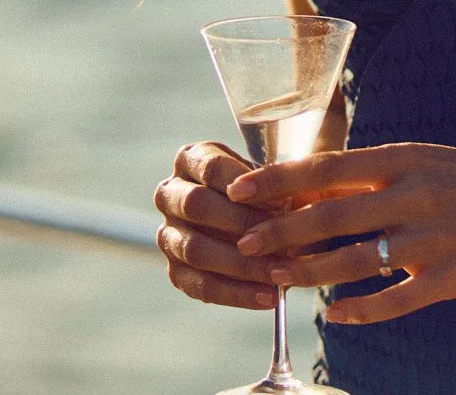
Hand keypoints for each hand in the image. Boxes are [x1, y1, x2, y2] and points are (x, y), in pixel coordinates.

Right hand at [153, 142, 279, 309]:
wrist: (255, 213)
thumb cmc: (268, 186)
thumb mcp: (271, 173)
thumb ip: (275, 183)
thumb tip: (288, 209)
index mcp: (190, 159)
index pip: (212, 167)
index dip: (245, 184)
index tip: (280, 200)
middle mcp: (170, 194)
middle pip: (196, 206)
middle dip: (241, 223)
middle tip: (281, 238)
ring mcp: (167, 233)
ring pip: (196, 250)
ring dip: (240, 264)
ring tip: (279, 274)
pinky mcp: (175, 269)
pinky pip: (201, 286)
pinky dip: (236, 294)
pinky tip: (268, 297)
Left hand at [227, 141, 455, 323]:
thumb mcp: (433, 163)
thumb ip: (381, 178)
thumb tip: (322, 190)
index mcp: (407, 161)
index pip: (328, 168)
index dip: (279, 180)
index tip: (239, 190)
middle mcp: (414, 195)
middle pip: (330, 215)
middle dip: (281, 232)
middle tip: (245, 246)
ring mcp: (434, 237)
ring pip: (354, 260)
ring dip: (309, 273)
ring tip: (277, 283)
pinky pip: (396, 299)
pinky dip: (361, 309)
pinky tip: (337, 315)